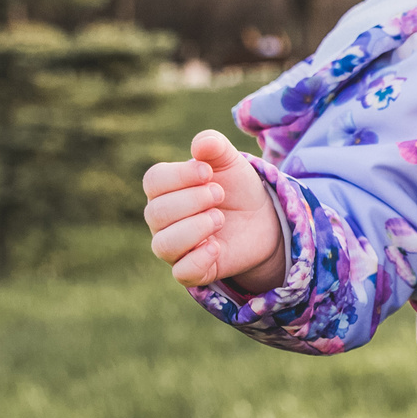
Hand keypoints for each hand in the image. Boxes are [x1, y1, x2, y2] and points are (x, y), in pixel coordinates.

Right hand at [142, 129, 284, 290]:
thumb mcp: (231, 162)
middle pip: (156, 213)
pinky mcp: (194, 270)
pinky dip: (198, 260)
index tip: (208, 172)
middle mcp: (162, 220)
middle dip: (192, 201)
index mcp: (165, 190)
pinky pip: (182, 273)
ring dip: (194, 229)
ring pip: (164, 245)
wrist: (263, 220)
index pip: (153, 181)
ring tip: (219, 218)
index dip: (179, 175)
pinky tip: (217, 246)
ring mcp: (176, 247)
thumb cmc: (237, 188)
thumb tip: (201, 144)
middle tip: (219, 194)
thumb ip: (215, 146)